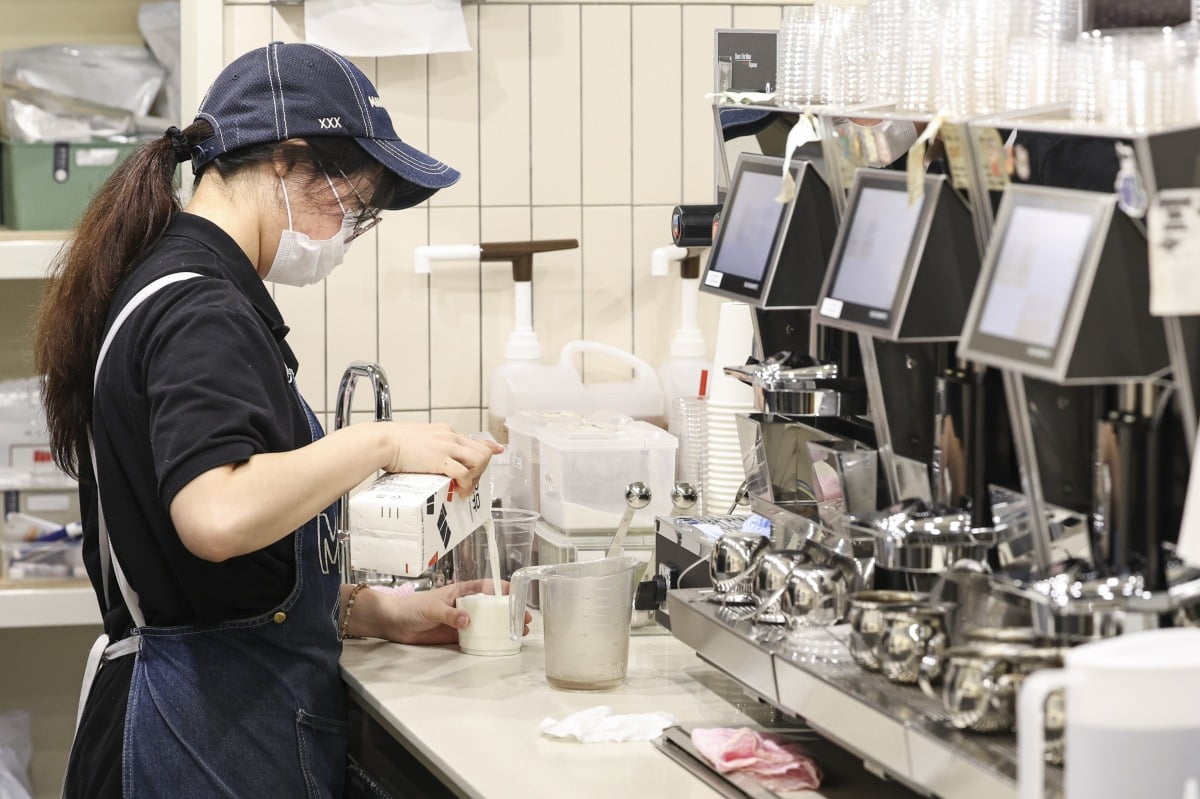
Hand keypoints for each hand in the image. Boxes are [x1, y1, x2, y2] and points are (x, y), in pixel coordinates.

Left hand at [380, 580, 531, 645]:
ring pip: (486, 623)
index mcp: (460, 592)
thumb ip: (450, 613)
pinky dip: (487, 640)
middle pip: (491, 607)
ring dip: (501, 627)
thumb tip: (467, 620)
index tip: (517, 592)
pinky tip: (498, 644)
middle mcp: (464, 606)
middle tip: (524, 619)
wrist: (393, 622)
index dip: (502, 588)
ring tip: (518, 633)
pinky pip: (474, 638)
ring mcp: (460, 621)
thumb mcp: (432, 607)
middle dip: (508, 612)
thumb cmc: (411, 606)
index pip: (485, 587)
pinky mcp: (455, 636)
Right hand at [382, 423, 503, 492]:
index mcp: (445, 431)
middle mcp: (450, 437)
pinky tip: (459, 491)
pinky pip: (463, 473)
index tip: (498, 450)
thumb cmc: (392, 442)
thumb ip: (428, 446)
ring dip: (475, 477)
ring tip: (464, 488)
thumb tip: (425, 455)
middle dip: (481, 470)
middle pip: (482, 451)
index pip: (473, 440)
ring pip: (478, 460)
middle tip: (470, 484)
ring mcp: (446, 447)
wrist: (382, 441)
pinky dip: (465, 484)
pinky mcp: (440, 460)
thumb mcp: (416, 438)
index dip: (488, 447)